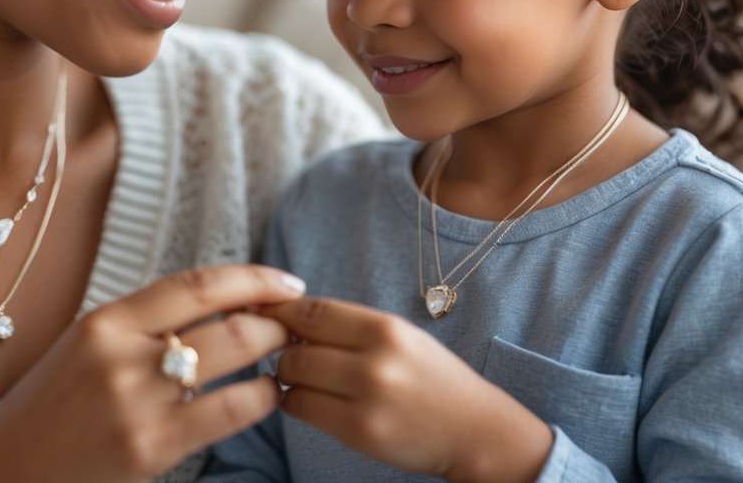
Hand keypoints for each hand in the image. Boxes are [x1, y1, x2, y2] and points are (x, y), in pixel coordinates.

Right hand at [0, 264, 305, 482]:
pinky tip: (268, 397)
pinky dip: (260, 398)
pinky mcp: (149, 450)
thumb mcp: (81, 350)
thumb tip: (212, 307)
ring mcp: (137, 403)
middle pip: (225, 319)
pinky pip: (226, 413)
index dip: (251, 277)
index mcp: (104, 322)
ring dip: (273, 353)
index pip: (195, 283)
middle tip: (295, 323)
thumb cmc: (43, 414)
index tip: (284, 281)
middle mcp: (121, 354)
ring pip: (233, 359)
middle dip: (274, 318)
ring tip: (289, 357)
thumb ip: (138, 327)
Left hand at [261, 297, 552, 482]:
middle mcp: (376, 359)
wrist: (476, 431)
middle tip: (284, 350)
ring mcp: (367, 397)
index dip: (280, 311)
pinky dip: (293, 402)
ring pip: (292, 375)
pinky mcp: (360, 432)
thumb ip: (350, 326)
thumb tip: (288, 317)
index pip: (313, 310)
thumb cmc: (432, 380)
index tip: (266, 313)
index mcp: (386, 327)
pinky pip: (301, 409)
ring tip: (297, 375)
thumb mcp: (400, 337)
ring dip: (284, 375)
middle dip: (280, 346)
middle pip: (295, 344)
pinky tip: (305, 400)